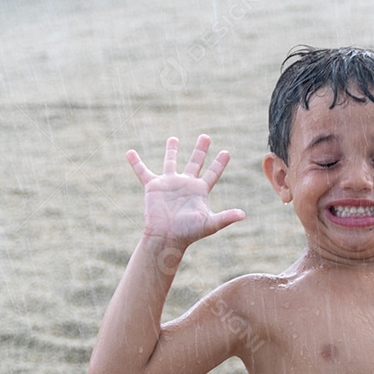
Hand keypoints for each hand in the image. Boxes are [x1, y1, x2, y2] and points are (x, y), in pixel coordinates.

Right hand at [127, 134, 245, 246]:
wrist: (166, 237)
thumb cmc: (188, 232)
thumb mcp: (210, 224)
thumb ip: (226, 217)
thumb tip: (244, 215)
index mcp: (199, 191)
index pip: (213, 173)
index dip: (220, 163)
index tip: (226, 152)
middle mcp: (185, 185)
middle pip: (195, 162)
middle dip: (201, 150)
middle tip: (206, 136)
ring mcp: (169, 184)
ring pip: (170, 162)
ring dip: (171, 150)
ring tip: (173, 138)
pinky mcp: (154, 186)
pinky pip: (143, 171)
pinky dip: (136, 163)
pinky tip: (129, 152)